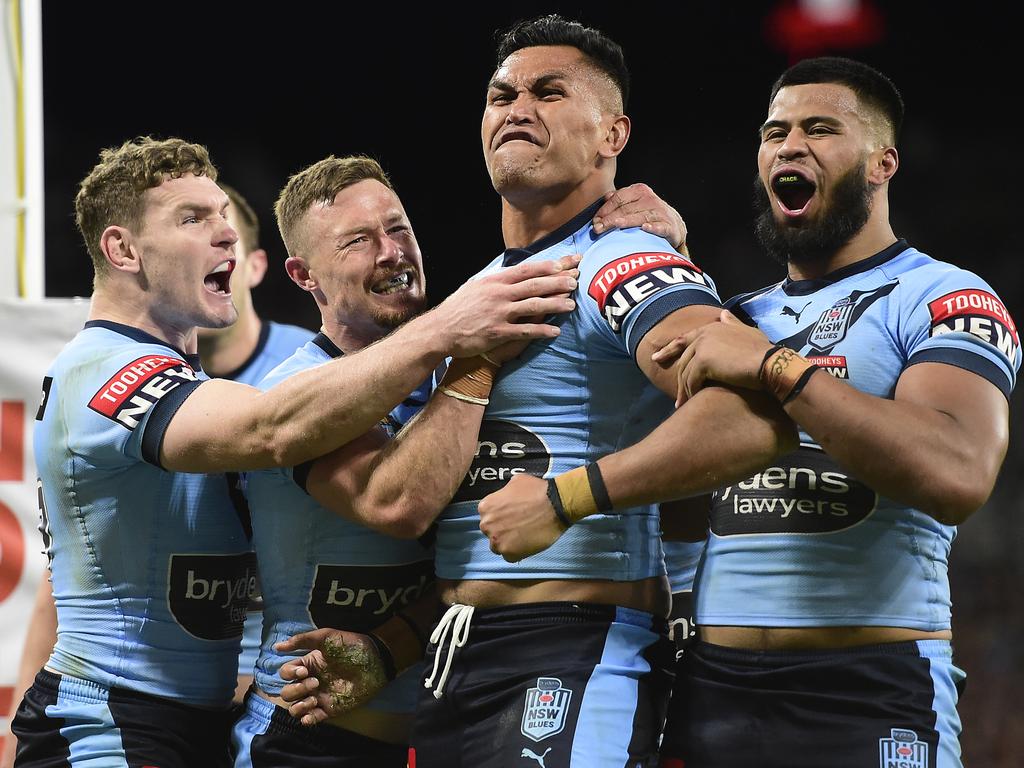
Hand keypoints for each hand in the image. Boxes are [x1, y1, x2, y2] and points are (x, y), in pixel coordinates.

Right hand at [275, 628, 388, 725]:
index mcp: (307, 665)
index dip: (290, 674)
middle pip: (287, 692)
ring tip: (315, 698)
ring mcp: (319, 696)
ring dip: (300, 705)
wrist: (374, 660)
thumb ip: (302, 640)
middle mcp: (309, 682)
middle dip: (296, 689)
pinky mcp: (329, 709)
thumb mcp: (326, 636)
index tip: (304, 671)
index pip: (285, 673)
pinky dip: (307, 720)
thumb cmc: (349, 646)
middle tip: (316, 683)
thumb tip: (276, 647)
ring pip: (295, 708)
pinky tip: (312, 715)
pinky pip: (311, 719)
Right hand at [436, 255, 580, 357]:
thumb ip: (495, 282)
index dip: (547, 266)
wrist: (440, 331)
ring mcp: (499, 313)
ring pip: (534, 306)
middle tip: (576, 280)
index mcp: (494, 281)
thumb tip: (511, 274)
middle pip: (534, 285)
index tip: (564, 263)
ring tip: (572, 305)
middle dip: (558, 282)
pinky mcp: (498, 332)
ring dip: (555, 304)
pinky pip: (525, 331)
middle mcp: (499, 294)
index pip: (526, 270)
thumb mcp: (475, 288)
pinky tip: (556, 332)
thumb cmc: (458, 309)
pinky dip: (542, 331)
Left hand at [478, 473, 566, 561]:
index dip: (499, 516)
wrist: (555, 505)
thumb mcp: (515, 481)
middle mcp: (487, 524)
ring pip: (498, 546)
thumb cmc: (536, 490)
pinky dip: (518, 552)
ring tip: (523, 536)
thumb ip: (504, 492)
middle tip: (517, 526)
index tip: (510, 516)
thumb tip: (507, 496)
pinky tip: (528, 544)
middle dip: (501, 529)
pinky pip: (509, 557)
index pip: (487, 515)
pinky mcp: (510, 553)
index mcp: (486, 507)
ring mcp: (497, 541)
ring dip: (508, 542)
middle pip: (490, 531)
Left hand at [592, 185, 688, 252]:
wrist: (673, 224)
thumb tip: (605, 197)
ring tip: (615, 225)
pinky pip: (660, 227)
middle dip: (610, 219)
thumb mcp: (633, 203)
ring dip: (627, 222)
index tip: (595, 221)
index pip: (618, 198)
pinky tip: (644, 228)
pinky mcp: (669, 226)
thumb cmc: (647, 214)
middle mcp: (649, 199)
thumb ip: (619, 200)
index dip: (605, 209)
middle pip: (626, 209)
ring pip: (640, 217)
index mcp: (639, 191)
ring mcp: (660, 212)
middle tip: (598, 229)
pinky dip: (653, 227)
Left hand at [651, 310, 774, 405]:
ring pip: (686, 373)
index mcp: (712, 327)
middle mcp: (704, 334)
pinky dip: (692, 392)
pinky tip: (693, 403)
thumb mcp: (748, 333)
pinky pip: (691, 380)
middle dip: (679, 379)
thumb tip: (723, 314)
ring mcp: (702, 347)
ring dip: (685, 391)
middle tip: (677, 398)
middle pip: (683, 360)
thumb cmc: (764, 352)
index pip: (684, 339)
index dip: (670, 349)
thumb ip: (733, 324)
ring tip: (684, 406)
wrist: (770, 364)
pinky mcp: (703, 361)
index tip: (656, 359)